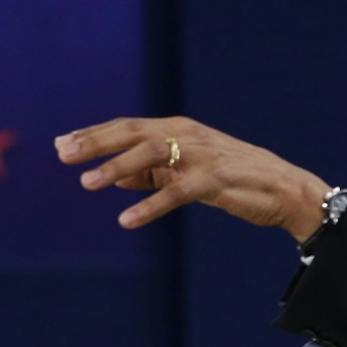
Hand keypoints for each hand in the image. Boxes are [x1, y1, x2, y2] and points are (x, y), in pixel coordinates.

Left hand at [56, 116, 329, 238]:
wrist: (285, 189)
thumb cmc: (233, 179)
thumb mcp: (186, 172)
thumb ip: (151, 173)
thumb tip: (112, 177)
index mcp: (178, 129)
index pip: (128, 127)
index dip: (94, 134)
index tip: (62, 143)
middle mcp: (187, 135)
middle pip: (133, 132)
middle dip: (96, 141)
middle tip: (63, 153)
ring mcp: (202, 155)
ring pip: (152, 153)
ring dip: (117, 166)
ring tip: (88, 182)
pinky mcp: (216, 181)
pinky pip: (177, 192)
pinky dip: (150, 204)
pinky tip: (127, 219)